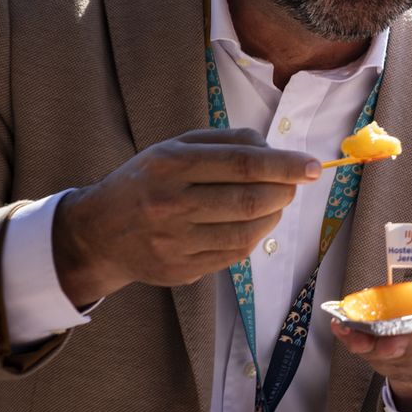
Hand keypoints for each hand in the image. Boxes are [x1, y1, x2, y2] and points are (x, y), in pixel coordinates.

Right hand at [52, 128, 319, 306]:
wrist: (97, 233)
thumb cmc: (147, 181)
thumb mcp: (174, 148)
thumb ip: (225, 141)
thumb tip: (274, 148)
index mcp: (169, 165)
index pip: (242, 164)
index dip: (285, 165)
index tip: (313, 166)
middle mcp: (169, 204)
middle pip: (249, 200)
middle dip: (284, 191)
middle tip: (296, 184)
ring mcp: (173, 242)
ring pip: (247, 231)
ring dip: (274, 215)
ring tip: (276, 201)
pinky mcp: (179, 270)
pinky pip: (234, 254)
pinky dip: (255, 237)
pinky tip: (255, 223)